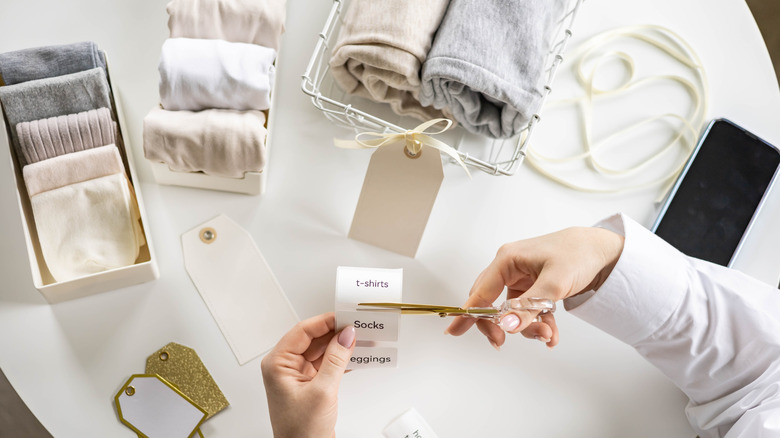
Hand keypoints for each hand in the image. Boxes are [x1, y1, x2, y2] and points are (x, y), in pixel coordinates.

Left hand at [261, 312, 355, 437]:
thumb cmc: (300, 432)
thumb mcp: (322, 391)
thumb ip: (336, 359)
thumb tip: (346, 335)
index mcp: (278, 364)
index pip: (302, 332)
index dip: (325, 321)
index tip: (345, 316)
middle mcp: (286, 367)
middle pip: (313, 339)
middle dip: (336, 332)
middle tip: (357, 325)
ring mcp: (299, 376)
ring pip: (322, 351)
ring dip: (341, 346)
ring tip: (361, 338)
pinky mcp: (311, 384)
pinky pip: (327, 364)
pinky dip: (342, 359)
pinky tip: (357, 356)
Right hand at [446, 226, 623, 348]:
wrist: (604, 251)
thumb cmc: (579, 253)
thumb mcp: (555, 282)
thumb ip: (528, 306)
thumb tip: (505, 325)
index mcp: (507, 260)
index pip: (480, 292)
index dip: (467, 314)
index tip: (454, 332)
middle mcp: (510, 269)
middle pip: (492, 304)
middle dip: (504, 325)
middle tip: (505, 342)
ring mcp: (522, 280)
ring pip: (512, 312)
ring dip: (527, 327)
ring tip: (547, 334)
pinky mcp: (534, 288)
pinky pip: (528, 312)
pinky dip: (538, 325)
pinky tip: (551, 335)